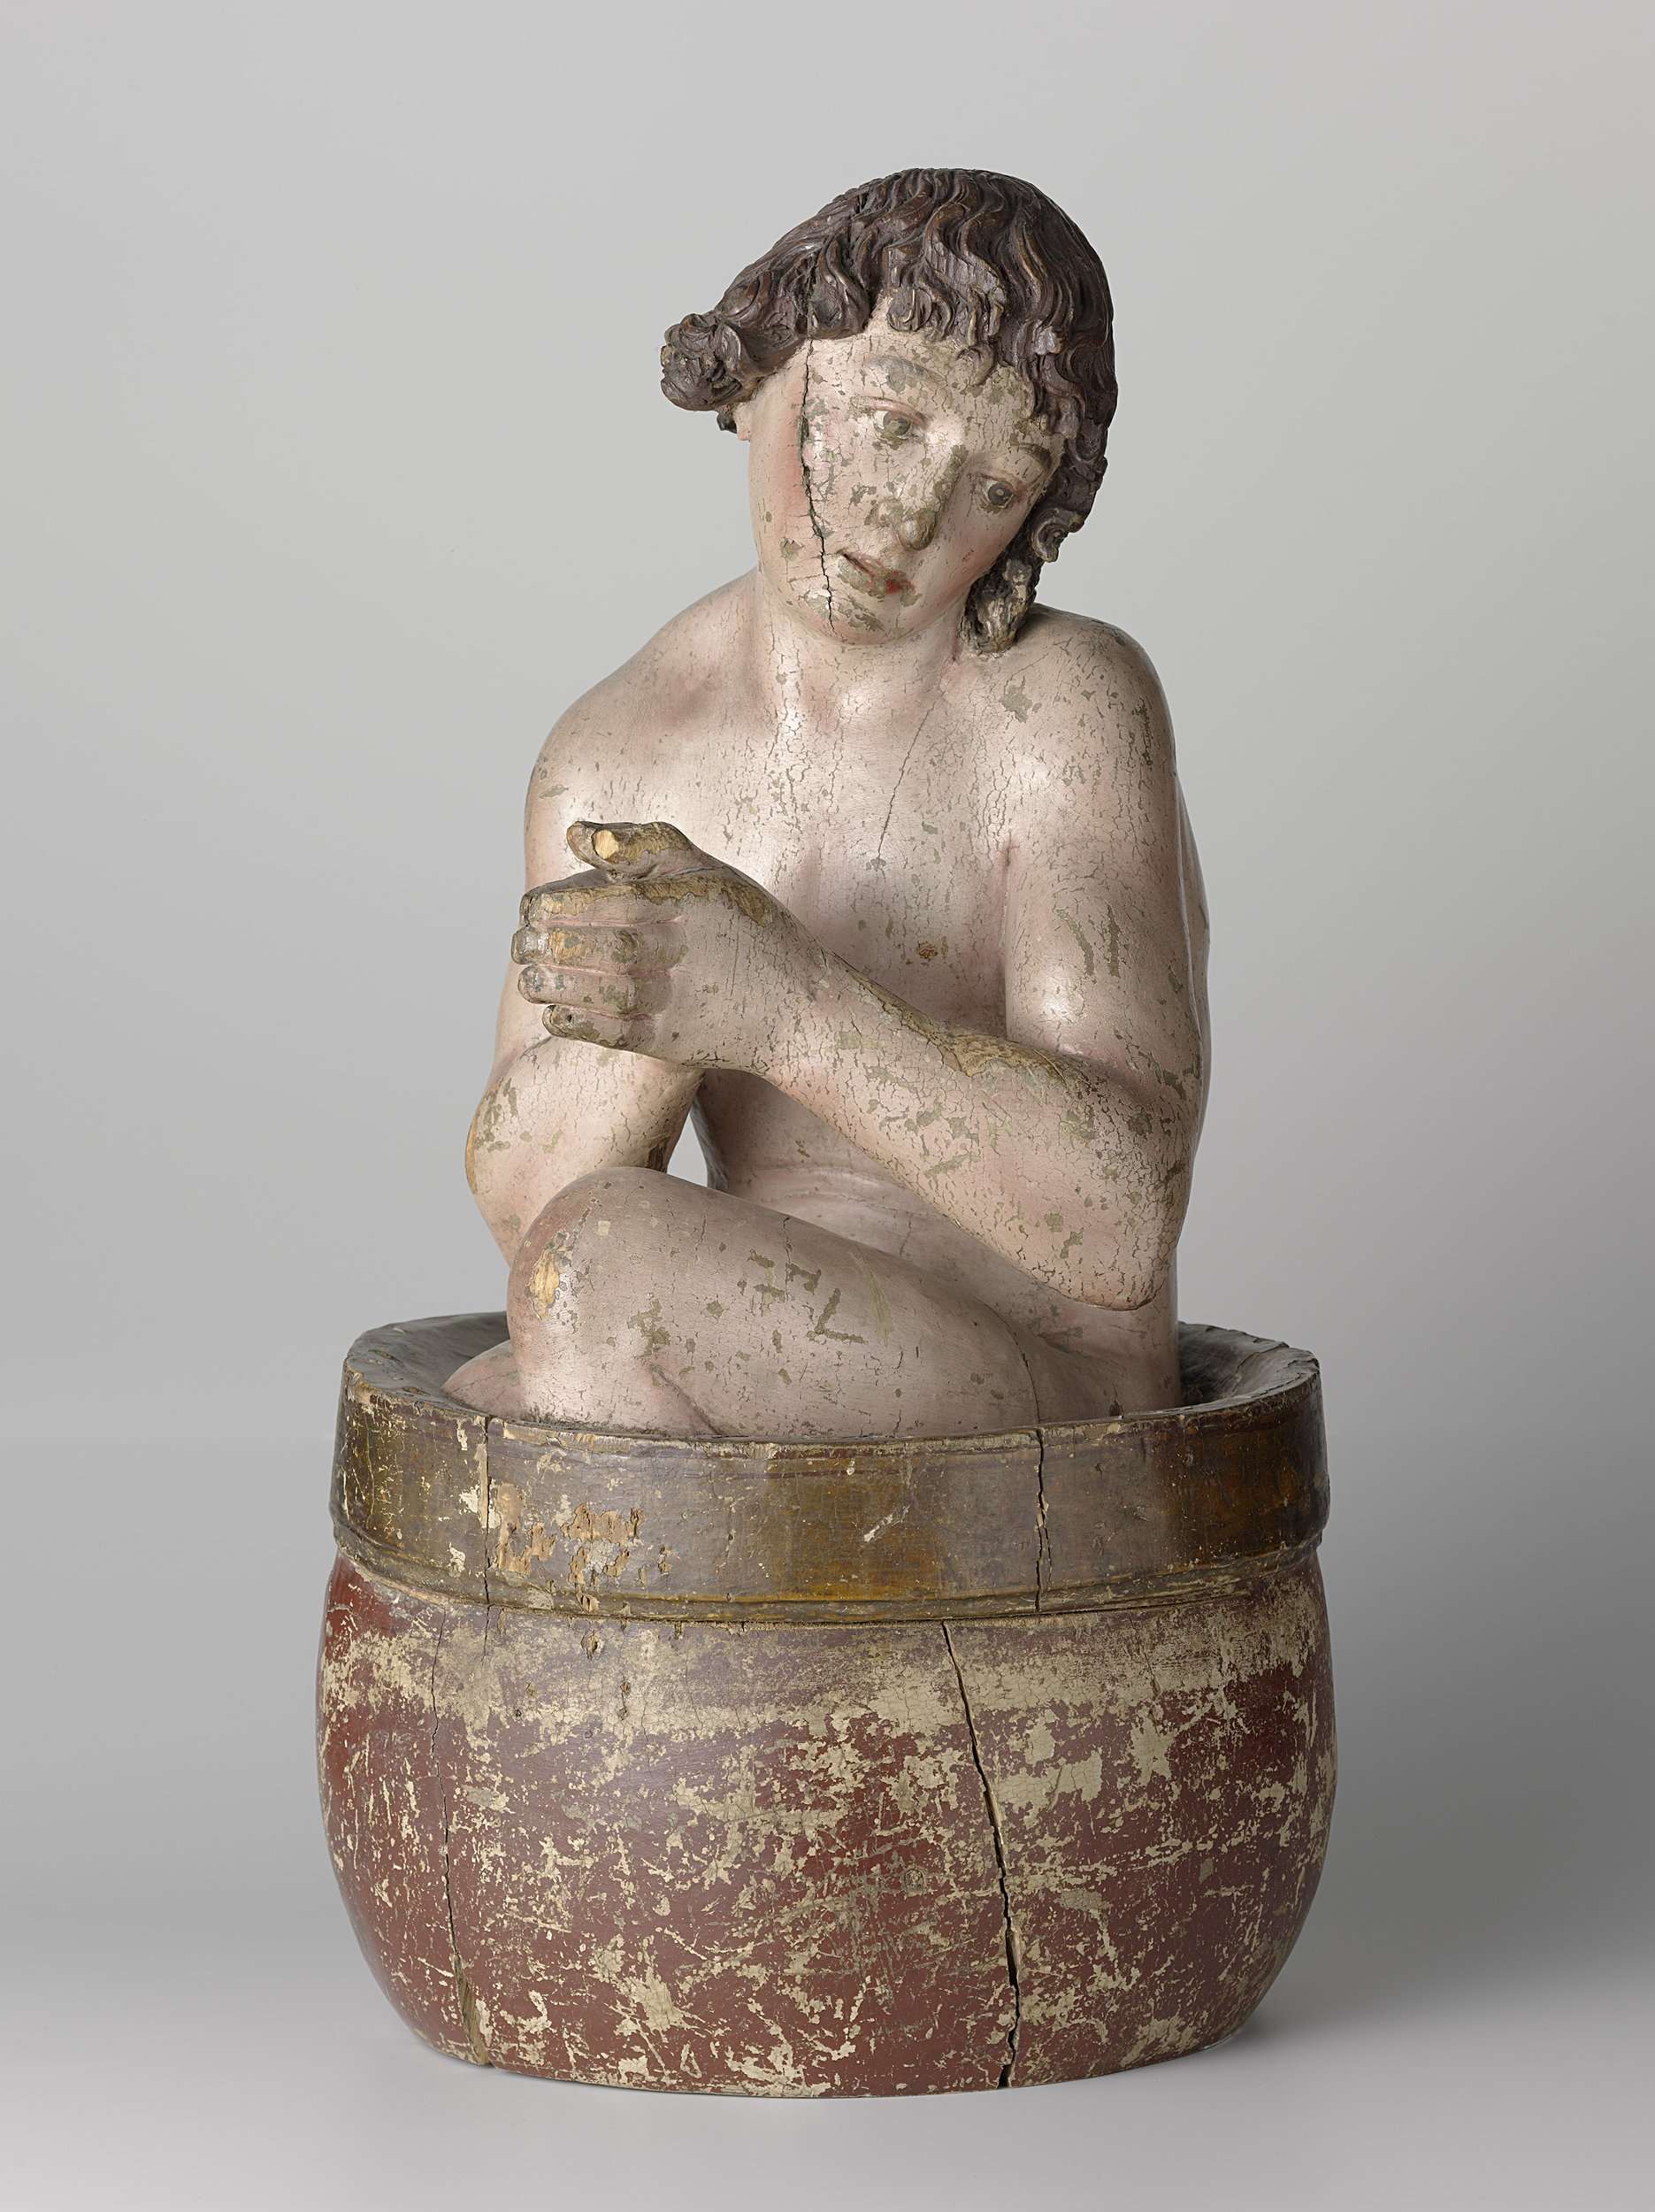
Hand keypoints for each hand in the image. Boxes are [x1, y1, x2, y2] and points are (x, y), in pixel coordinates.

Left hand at [512, 820, 807, 1072]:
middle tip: (521, 942)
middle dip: (545, 944)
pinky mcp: (670, 1042)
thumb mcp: (708, 872)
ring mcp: (676, 1000)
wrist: (796, 1007)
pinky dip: (575, 1023)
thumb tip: (575, 837)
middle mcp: (679, 952)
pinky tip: (554, 1011)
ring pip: (599, 991)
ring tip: (528, 976)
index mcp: (684, 904)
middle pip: (596, 946)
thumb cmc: (748, 929)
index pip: (602, 900)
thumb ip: (643, 846)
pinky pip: (611, 1033)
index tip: (530, 907)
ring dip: (552, 983)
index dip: (554, 905)